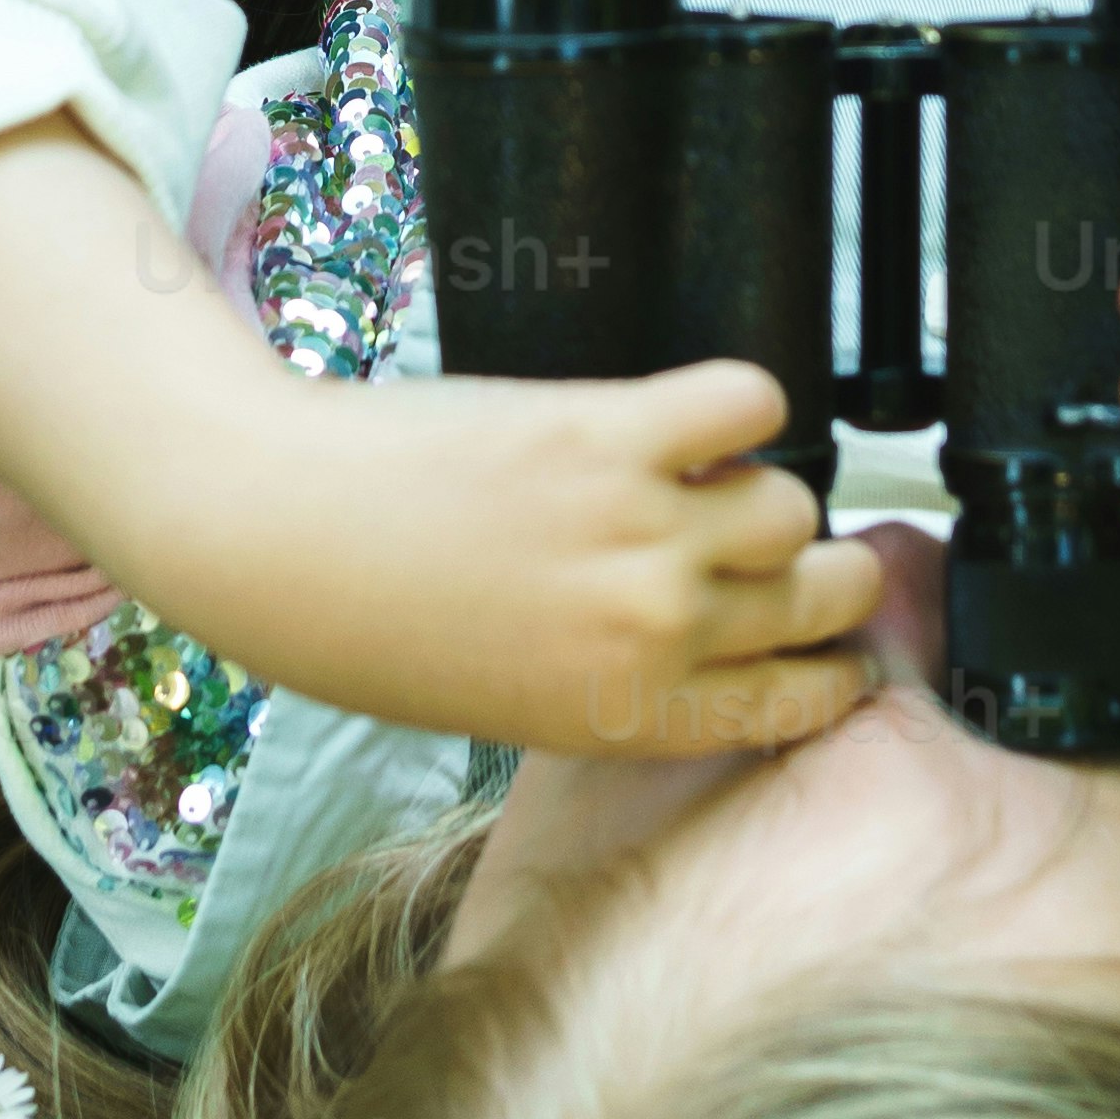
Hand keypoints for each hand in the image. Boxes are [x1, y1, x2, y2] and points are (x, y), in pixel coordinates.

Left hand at [135, 353, 891, 758]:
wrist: (283, 535)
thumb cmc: (378, 625)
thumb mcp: (514, 703)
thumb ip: (622, 683)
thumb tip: (710, 634)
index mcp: (632, 715)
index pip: (801, 701)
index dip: (835, 665)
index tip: (835, 640)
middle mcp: (654, 632)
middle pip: (823, 594)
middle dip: (825, 572)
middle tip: (791, 547)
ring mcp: (639, 530)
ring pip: (790, 502)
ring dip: (761, 485)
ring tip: (705, 478)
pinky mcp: (612, 431)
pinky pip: (748, 403)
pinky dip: (737, 403)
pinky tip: (692, 417)